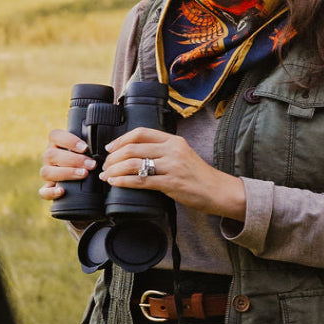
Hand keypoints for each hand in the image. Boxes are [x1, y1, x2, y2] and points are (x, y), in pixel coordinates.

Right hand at [39, 128, 95, 200]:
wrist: (81, 180)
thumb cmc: (87, 159)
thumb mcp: (87, 150)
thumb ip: (90, 145)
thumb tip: (101, 145)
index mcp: (56, 144)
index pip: (55, 135)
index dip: (69, 140)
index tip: (85, 148)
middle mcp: (49, 157)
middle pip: (51, 154)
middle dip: (74, 160)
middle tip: (92, 164)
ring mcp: (47, 173)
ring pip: (47, 172)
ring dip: (67, 173)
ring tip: (84, 174)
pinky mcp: (47, 189)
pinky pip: (43, 191)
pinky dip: (51, 192)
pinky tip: (62, 191)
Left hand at [101, 127, 247, 220]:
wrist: (218, 191)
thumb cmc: (198, 176)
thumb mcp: (183, 155)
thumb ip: (163, 151)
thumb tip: (137, 154)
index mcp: (174, 140)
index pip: (141, 132)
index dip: (121, 139)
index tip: (110, 148)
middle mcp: (173, 150)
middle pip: (133, 147)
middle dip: (113, 157)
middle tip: (105, 166)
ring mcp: (172, 166)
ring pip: (134, 163)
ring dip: (115, 170)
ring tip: (107, 176)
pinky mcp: (171, 183)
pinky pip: (140, 180)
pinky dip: (123, 181)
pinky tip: (116, 183)